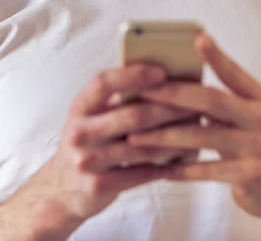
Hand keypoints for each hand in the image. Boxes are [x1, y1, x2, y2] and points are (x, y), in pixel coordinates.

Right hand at [3, 64, 195, 237]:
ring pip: (143, 147)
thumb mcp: (92, 116)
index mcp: (80, 106)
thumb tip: (163, 77)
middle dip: (169, 109)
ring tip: (198, 130)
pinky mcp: (98, 186)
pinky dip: (167, 164)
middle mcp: (79, 132)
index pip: (103, 82)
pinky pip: (142, 173)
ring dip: (175, 138)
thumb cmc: (89, 142)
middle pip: (132, 115)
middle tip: (196, 104)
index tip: (162, 71)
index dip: (133, 74)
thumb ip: (117, 99)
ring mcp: (87, 161)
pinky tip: (185, 156)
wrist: (62, 189)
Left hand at [128, 33, 260, 222]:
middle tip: (143, 92)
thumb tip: (175, 82)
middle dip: (174, 95)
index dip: (216, 56)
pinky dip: (182, 169)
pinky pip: (208, 171)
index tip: (196, 38)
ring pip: (204, 137)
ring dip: (166, 136)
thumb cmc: (253, 145)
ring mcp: (258, 146)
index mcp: (259, 98)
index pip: (234, 73)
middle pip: (213, 100)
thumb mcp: (246, 116)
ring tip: (137, 137)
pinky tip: (161, 169)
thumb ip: (220, 101)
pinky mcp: (251, 174)